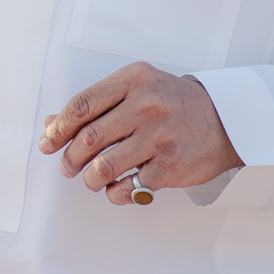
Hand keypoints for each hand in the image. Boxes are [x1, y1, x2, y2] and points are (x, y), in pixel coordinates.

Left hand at [39, 62, 241, 206]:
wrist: (226, 120)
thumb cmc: (171, 104)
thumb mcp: (136, 90)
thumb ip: (95, 105)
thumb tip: (51, 124)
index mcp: (134, 80)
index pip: (82, 105)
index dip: (58, 128)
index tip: (47, 143)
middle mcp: (147, 105)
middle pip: (89, 138)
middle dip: (70, 158)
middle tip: (67, 167)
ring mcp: (160, 136)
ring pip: (104, 166)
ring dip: (89, 179)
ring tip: (90, 180)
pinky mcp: (171, 165)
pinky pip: (129, 187)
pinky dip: (115, 193)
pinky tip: (116, 189)